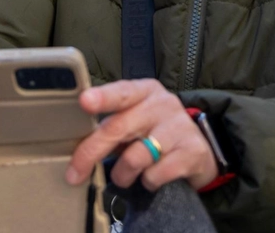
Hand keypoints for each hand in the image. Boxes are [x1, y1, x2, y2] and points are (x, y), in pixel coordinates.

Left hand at [66, 79, 217, 191]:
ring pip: (134, 158)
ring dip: (122, 175)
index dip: (102, 97)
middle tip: (74, 174)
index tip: (85, 101)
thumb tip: (77, 149)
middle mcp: (163, 104)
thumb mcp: (136, 120)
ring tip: (126, 175)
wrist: (200, 150)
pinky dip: (147, 183)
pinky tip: (152, 177)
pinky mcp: (192, 152)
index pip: (122, 92)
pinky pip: (155, 175)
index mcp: (145, 91)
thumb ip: (111, 126)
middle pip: (118, 128)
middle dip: (91, 153)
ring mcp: (179, 127)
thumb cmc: (156, 133)